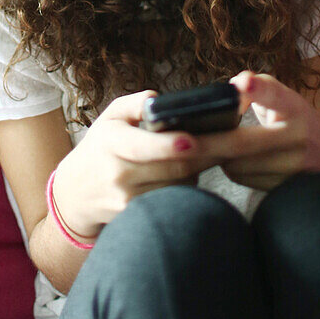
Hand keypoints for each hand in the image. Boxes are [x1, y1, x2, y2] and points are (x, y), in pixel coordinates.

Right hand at [51, 90, 219, 238]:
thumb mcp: (110, 116)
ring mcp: (128, 202)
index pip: (141, 146)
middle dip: (209, 153)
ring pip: (180, 185)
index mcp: (112, 141)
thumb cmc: (102, 145)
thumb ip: (135, 103)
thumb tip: (161, 99)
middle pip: (172, 167)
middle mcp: (119, 174)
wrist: (75, 193)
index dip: (168, 145)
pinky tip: (192, 171)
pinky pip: (175, 201)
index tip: (193, 140)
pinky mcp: (138, 219)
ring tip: (215, 149)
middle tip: (244, 139)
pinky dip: (188, 185)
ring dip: (201, 168)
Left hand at [217, 71, 319, 190]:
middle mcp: (298, 136)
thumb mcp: (284, 98)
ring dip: (218, 158)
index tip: (242, 82)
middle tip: (181, 140)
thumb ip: (258, 88)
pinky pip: (246, 180)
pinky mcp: (289, 188)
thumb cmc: (294, 120)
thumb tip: (231, 90)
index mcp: (294, 106)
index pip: (275, 93)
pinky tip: (229, 162)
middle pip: (242, 143)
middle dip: (207, 143)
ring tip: (211, 149)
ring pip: (239, 165)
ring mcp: (296, 166)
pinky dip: (232, 171)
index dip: (258, 88)